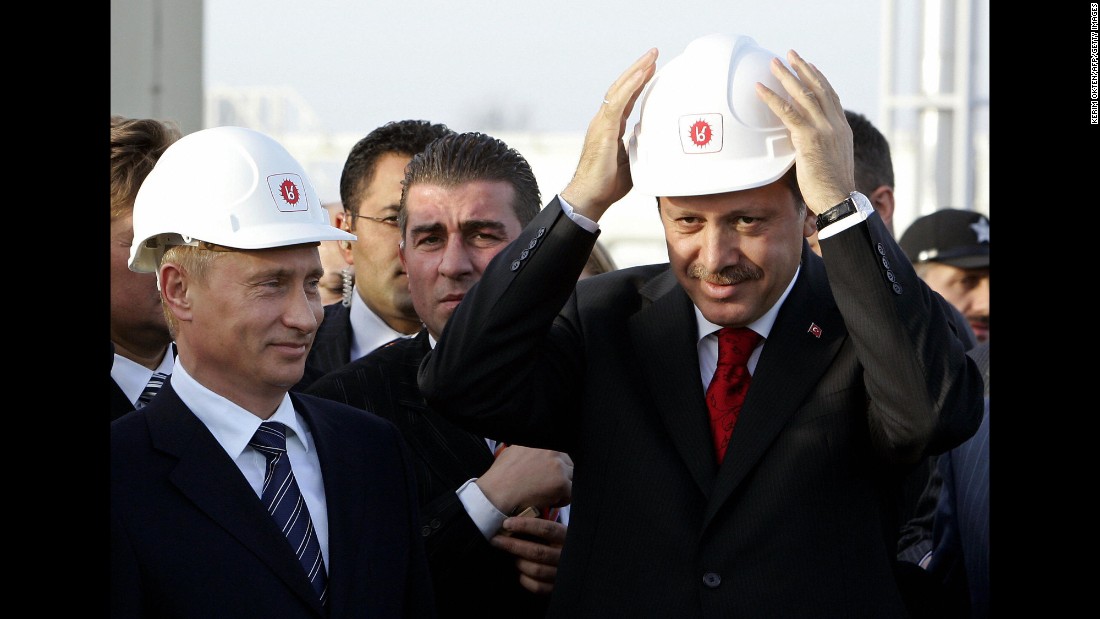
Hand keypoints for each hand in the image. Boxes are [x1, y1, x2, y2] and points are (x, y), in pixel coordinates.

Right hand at [476, 446, 572, 515]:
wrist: (497, 493)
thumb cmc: (501, 476)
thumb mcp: (514, 450)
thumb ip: (532, 449)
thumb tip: (539, 450)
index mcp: (543, 443)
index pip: (561, 454)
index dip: (556, 466)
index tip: (550, 475)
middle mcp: (552, 450)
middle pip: (569, 465)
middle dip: (561, 476)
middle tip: (549, 487)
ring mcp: (558, 466)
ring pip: (571, 478)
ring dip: (562, 487)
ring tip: (548, 494)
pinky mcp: (561, 483)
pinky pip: (570, 493)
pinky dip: (562, 500)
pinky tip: (548, 501)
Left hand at [491, 516, 567, 593]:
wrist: (577, 564)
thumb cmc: (558, 544)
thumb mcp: (556, 532)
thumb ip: (541, 527)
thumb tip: (513, 522)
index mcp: (567, 537)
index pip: (546, 529)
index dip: (524, 525)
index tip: (506, 523)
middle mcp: (566, 556)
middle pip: (536, 551)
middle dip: (513, 545)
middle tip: (496, 540)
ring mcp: (562, 573)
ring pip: (535, 570)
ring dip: (518, 562)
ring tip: (508, 556)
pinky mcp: (556, 588)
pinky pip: (536, 586)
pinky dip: (524, 579)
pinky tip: (519, 572)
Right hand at [560, 47, 657, 221]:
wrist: (589, 198)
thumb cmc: (607, 185)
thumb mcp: (631, 162)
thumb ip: (639, 147)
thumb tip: (651, 138)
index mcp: (610, 128)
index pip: (625, 99)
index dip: (638, 83)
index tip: (652, 69)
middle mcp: (603, 122)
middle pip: (621, 88)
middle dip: (638, 69)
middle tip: (654, 54)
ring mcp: (601, 124)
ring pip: (619, 90)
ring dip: (636, 72)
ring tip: (651, 57)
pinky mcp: (603, 130)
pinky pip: (617, 103)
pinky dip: (630, 86)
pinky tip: (641, 74)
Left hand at [754, 49, 853, 214]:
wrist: (839, 199)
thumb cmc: (832, 188)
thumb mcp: (831, 160)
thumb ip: (821, 147)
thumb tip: (806, 145)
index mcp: (842, 129)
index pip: (831, 97)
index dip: (820, 80)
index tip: (811, 67)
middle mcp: (835, 124)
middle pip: (818, 88)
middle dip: (803, 69)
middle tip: (791, 55)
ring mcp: (824, 129)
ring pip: (803, 95)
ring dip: (787, 76)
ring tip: (774, 63)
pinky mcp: (809, 138)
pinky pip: (788, 113)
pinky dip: (772, 98)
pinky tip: (760, 89)